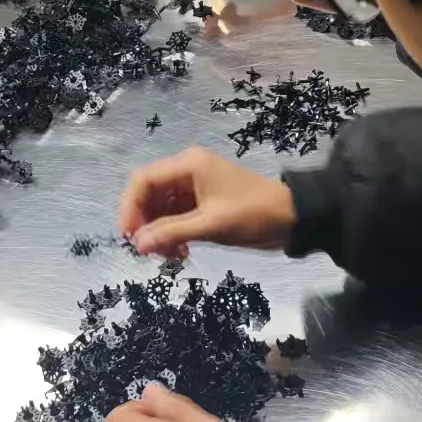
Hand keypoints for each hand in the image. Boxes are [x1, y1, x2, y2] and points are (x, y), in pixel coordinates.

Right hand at [118, 146, 296, 257]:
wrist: (291, 218)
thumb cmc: (252, 214)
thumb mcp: (210, 225)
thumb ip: (172, 232)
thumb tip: (138, 244)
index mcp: (188, 165)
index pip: (143, 180)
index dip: (130, 207)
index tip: (130, 236)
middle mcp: (187, 170)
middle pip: (149, 194)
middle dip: (146, 223)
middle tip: (151, 252)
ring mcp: (195, 186)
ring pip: (161, 208)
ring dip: (160, 232)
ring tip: (171, 256)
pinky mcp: (202, 202)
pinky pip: (176, 216)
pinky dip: (174, 233)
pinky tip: (181, 252)